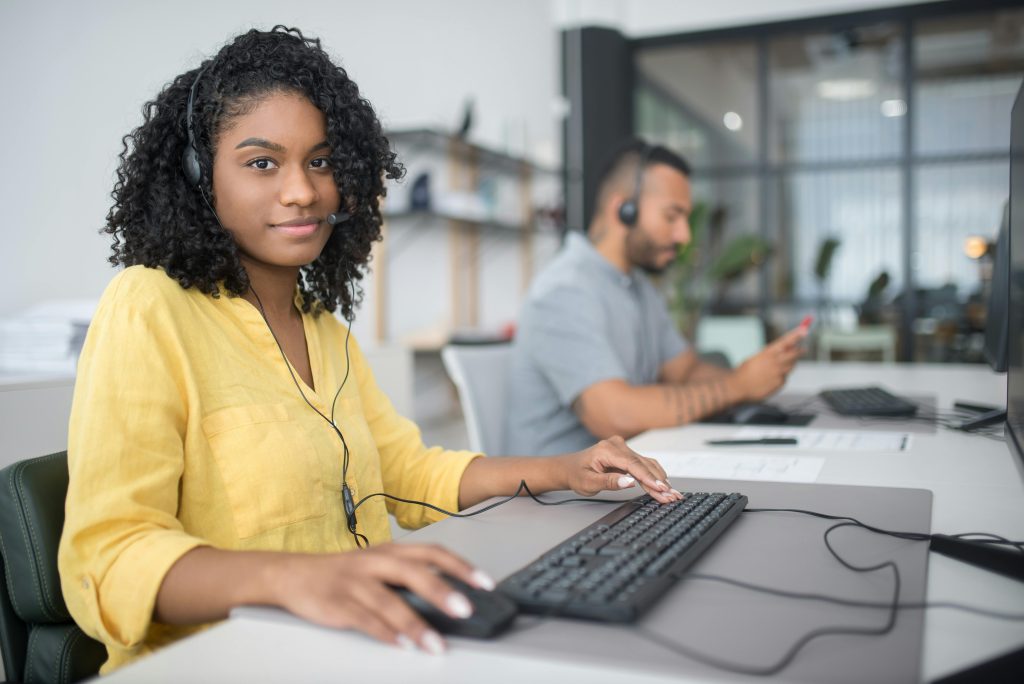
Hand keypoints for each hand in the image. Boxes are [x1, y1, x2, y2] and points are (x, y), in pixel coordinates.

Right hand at [272, 543, 493, 654]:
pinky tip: (401, 646)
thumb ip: (411, 576)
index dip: (461, 567)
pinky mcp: (338, 604)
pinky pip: (364, 620)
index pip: (433, 553)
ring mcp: (355, 583)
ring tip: (435, 645)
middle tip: (466, 610)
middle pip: (414, 573)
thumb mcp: (380, 565)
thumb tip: (452, 595)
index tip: (485, 583)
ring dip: (415, 624)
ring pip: (389, 601)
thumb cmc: (345, 572)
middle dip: (442, 591)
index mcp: (391, 551)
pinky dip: (384, 633)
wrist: (294, 574)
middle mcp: (375, 562)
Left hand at [558, 436, 682, 502]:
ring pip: (647, 464)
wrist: (568, 468)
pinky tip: (663, 486)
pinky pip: (643, 465)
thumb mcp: (588, 483)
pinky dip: (654, 476)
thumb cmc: (576, 474)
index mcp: (607, 449)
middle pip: (643, 464)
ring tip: (671, 494)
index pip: (633, 464)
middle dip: (658, 482)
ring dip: (659, 479)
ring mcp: (623, 449)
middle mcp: (617, 445)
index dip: (648, 477)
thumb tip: (630, 482)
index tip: (660, 488)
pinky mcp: (627, 455)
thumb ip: (609, 482)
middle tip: (672, 496)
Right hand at [732, 325, 807, 401]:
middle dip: (799, 351)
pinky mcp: (779, 384)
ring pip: (790, 366)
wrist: (738, 388)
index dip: (796, 335)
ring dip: (788, 364)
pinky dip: (779, 377)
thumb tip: (787, 348)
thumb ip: (772, 353)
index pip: (785, 342)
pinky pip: (784, 378)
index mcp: (767, 353)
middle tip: (803, 349)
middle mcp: (775, 363)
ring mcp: (778, 374)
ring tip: (773, 368)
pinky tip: (768, 379)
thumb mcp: (757, 357)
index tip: (805, 329)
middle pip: (794, 355)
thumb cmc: (745, 371)